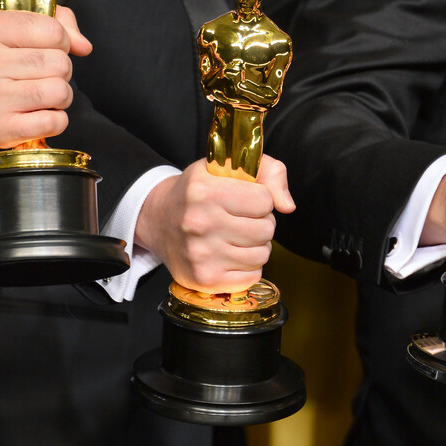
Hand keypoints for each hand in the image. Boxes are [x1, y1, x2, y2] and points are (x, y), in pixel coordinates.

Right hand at [0, 5, 91, 147]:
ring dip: (59, 94)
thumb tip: (84, 46)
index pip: (54, 31)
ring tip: (40, 92)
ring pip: (61, 92)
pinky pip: (54, 122)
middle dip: (59, 68)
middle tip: (41, 72)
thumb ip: (51, 20)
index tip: (48, 46)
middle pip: (61, 64)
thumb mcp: (1, 20)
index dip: (61, 40)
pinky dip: (55, 118)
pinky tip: (37, 111)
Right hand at [136, 155, 295, 292]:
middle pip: (266, 229)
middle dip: (261, 223)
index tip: (245, 198)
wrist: (158, 218)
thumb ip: (270, 171)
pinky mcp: (204, 279)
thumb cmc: (199, 190)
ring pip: (262, 255)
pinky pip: (252, 276)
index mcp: (204, 190)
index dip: (261, 198)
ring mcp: (200, 254)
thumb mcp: (229, 165)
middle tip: (241, 219)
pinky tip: (231, 254)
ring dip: (256, 246)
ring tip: (236, 236)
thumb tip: (288, 206)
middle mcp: (199, 223)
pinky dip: (248, 267)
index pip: (265, 199)